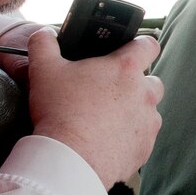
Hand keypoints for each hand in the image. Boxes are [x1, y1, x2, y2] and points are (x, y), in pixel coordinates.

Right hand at [25, 28, 162, 190]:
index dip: (140, 44)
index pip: (148, 45)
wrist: (69, 161)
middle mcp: (145, 94)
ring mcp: (148, 122)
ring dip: (134, 111)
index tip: (129, 50)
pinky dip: (131, 136)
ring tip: (106, 118)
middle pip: (152, 80)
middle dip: (136, 83)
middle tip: (109, 91)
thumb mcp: (43, 70)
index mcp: (126, 69)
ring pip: (149, 110)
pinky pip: (144, 137)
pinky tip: (108, 140)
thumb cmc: (59, 112)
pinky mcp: (145, 148)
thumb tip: (43, 33)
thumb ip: (43, 44)